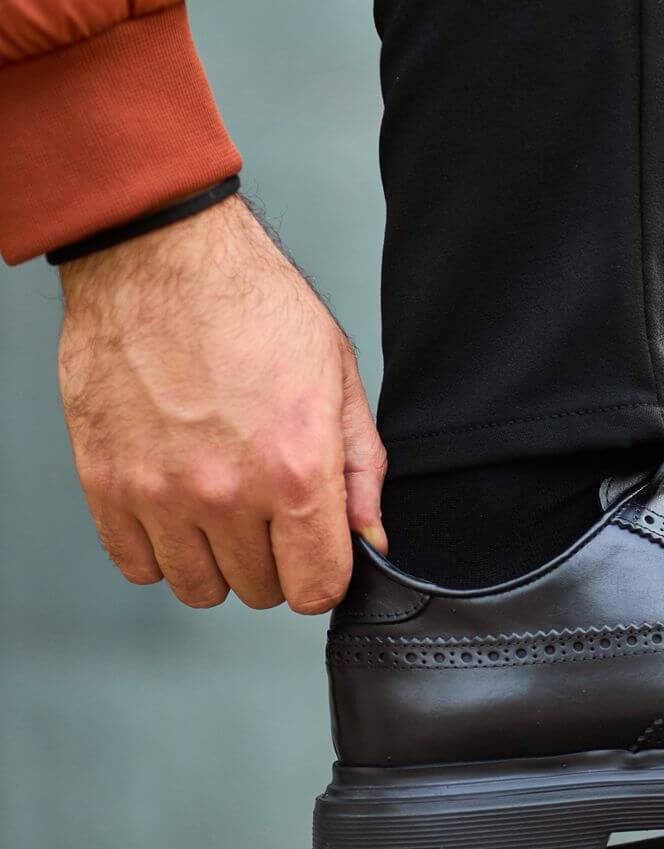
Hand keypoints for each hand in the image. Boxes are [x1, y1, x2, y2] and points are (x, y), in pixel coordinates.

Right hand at [57, 195, 386, 612]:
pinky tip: (175, 504)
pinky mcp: (107, 485)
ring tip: (219, 502)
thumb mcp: (336, 373)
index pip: (317, 588)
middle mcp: (227, 494)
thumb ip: (360, 466)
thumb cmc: (249, 301)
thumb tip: (370, 535)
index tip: (316, 550)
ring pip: (198, 587)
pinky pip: (137, 565)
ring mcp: (160, 494)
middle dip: (273, 559)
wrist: (158, 257)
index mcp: (295, 468)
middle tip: (266, 505)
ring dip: (216, 558)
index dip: (323, 574)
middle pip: (260, 590)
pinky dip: (158, 548)